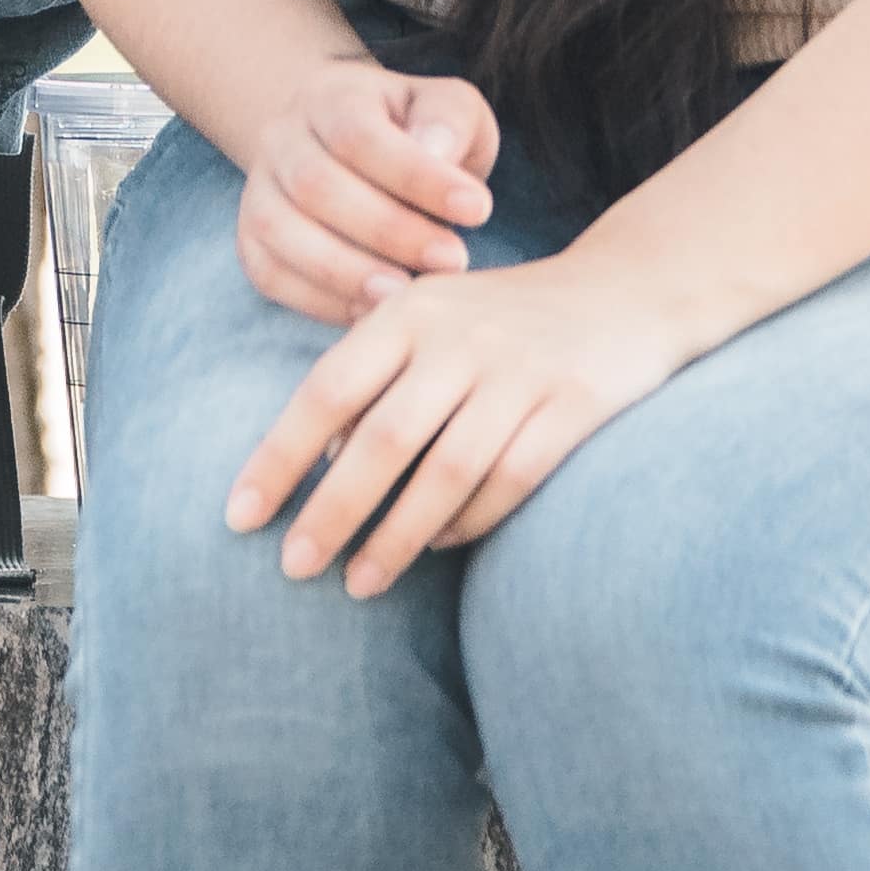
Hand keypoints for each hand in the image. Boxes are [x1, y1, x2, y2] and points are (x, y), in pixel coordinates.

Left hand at [224, 251, 711, 594]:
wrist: (630, 287)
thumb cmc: (504, 318)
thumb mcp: (431, 321)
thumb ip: (375, 376)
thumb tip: (325, 462)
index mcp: (409, 313)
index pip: (327, 391)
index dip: (279, 456)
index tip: (240, 517)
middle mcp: (460, 338)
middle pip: (382, 441)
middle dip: (331, 511)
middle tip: (292, 567)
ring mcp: (521, 371)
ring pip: (447, 471)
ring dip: (397, 536)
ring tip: (359, 584)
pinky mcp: (576, 403)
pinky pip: (512, 478)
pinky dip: (471, 520)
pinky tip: (438, 546)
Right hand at [239, 57, 497, 320]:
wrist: (351, 146)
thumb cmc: (416, 131)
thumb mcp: (447, 107)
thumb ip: (449, 121)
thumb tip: (435, 153)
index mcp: (330, 96)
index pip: (359, 134)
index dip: (415, 176)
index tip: (478, 210)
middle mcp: (280, 138)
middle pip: (314, 184)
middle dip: (387, 230)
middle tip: (452, 260)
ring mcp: (258, 190)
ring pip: (280, 232)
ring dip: (346, 271)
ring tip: (405, 294)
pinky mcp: (251, 240)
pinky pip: (270, 274)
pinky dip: (318, 299)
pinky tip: (370, 310)